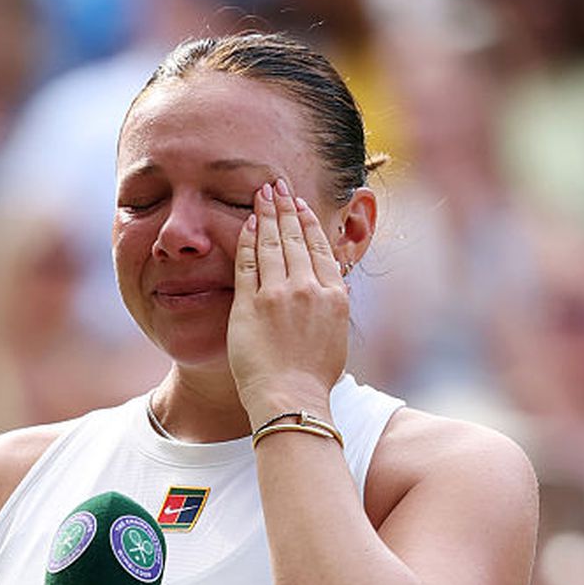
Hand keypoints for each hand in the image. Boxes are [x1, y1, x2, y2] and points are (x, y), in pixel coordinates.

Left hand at [228, 178, 349, 426]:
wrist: (291, 399)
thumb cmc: (313, 379)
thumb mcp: (335, 337)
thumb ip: (331, 307)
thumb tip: (330, 290)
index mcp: (334, 296)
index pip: (321, 248)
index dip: (310, 223)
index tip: (302, 206)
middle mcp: (309, 289)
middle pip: (297, 238)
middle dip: (286, 207)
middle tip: (278, 185)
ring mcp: (278, 294)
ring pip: (273, 244)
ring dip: (267, 214)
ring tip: (263, 193)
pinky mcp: (251, 304)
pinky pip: (248, 262)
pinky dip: (248, 239)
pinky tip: (247, 223)